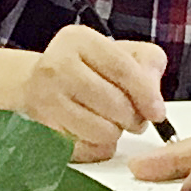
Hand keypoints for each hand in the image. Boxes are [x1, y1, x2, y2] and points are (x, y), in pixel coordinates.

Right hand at [21, 25, 171, 160]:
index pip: (122, 68)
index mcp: (78, 40)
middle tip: (133, 118)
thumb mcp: (117, 51)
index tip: (158, 112)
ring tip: (111, 123)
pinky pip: (85, 150)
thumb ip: (146, 63)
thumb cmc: (83, 68)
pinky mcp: (41, 130)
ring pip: (101, 131)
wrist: (32, 84)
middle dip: (132, 118)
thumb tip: (153, 99)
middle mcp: (56, 66)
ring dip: (114, 133)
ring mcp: (45, 100)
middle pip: (114, 103)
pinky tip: (94, 135)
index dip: (146, 93)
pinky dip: (97, 148)